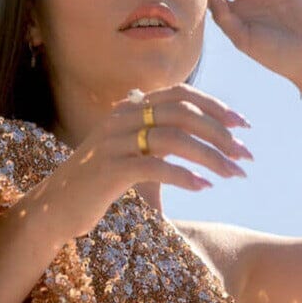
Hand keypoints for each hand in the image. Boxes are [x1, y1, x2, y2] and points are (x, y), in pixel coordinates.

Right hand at [48, 84, 253, 236]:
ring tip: (233, 174)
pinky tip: (204, 187)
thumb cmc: (96, 182)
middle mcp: (122, 118)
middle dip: (221, 134)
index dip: (216, 106)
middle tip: (246, 155)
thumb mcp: (127, 152)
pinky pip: (156, 167)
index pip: (181, 95)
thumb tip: (184, 128)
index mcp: (129, 108)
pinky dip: (184, 176)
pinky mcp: (110, 170)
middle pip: (183, 113)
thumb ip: (153, 137)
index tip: (243, 126)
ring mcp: (114, 142)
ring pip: (174, 139)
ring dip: (211, 157)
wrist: (55, 207)